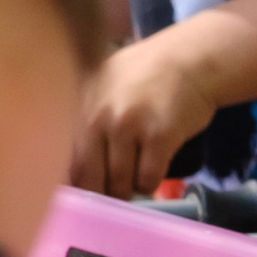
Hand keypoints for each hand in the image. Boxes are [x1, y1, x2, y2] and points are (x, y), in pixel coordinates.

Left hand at [73, 28, 226, 197]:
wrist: (191, 59)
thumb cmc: (146, 75)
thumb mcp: (102, 86)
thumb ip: (84, 118)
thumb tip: (72, 167)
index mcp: (79, 105)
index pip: (66, 158)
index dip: (75, 183)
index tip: (86, 193)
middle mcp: (98, 115)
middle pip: (89, 176)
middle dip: (101, 193)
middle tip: (112, 196)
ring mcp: (128, 126)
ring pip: (119, 182)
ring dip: (128, 190)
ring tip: (135, 184)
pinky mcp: (159, 136)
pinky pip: (147, 178)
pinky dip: (149, 185)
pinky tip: (152, 176)